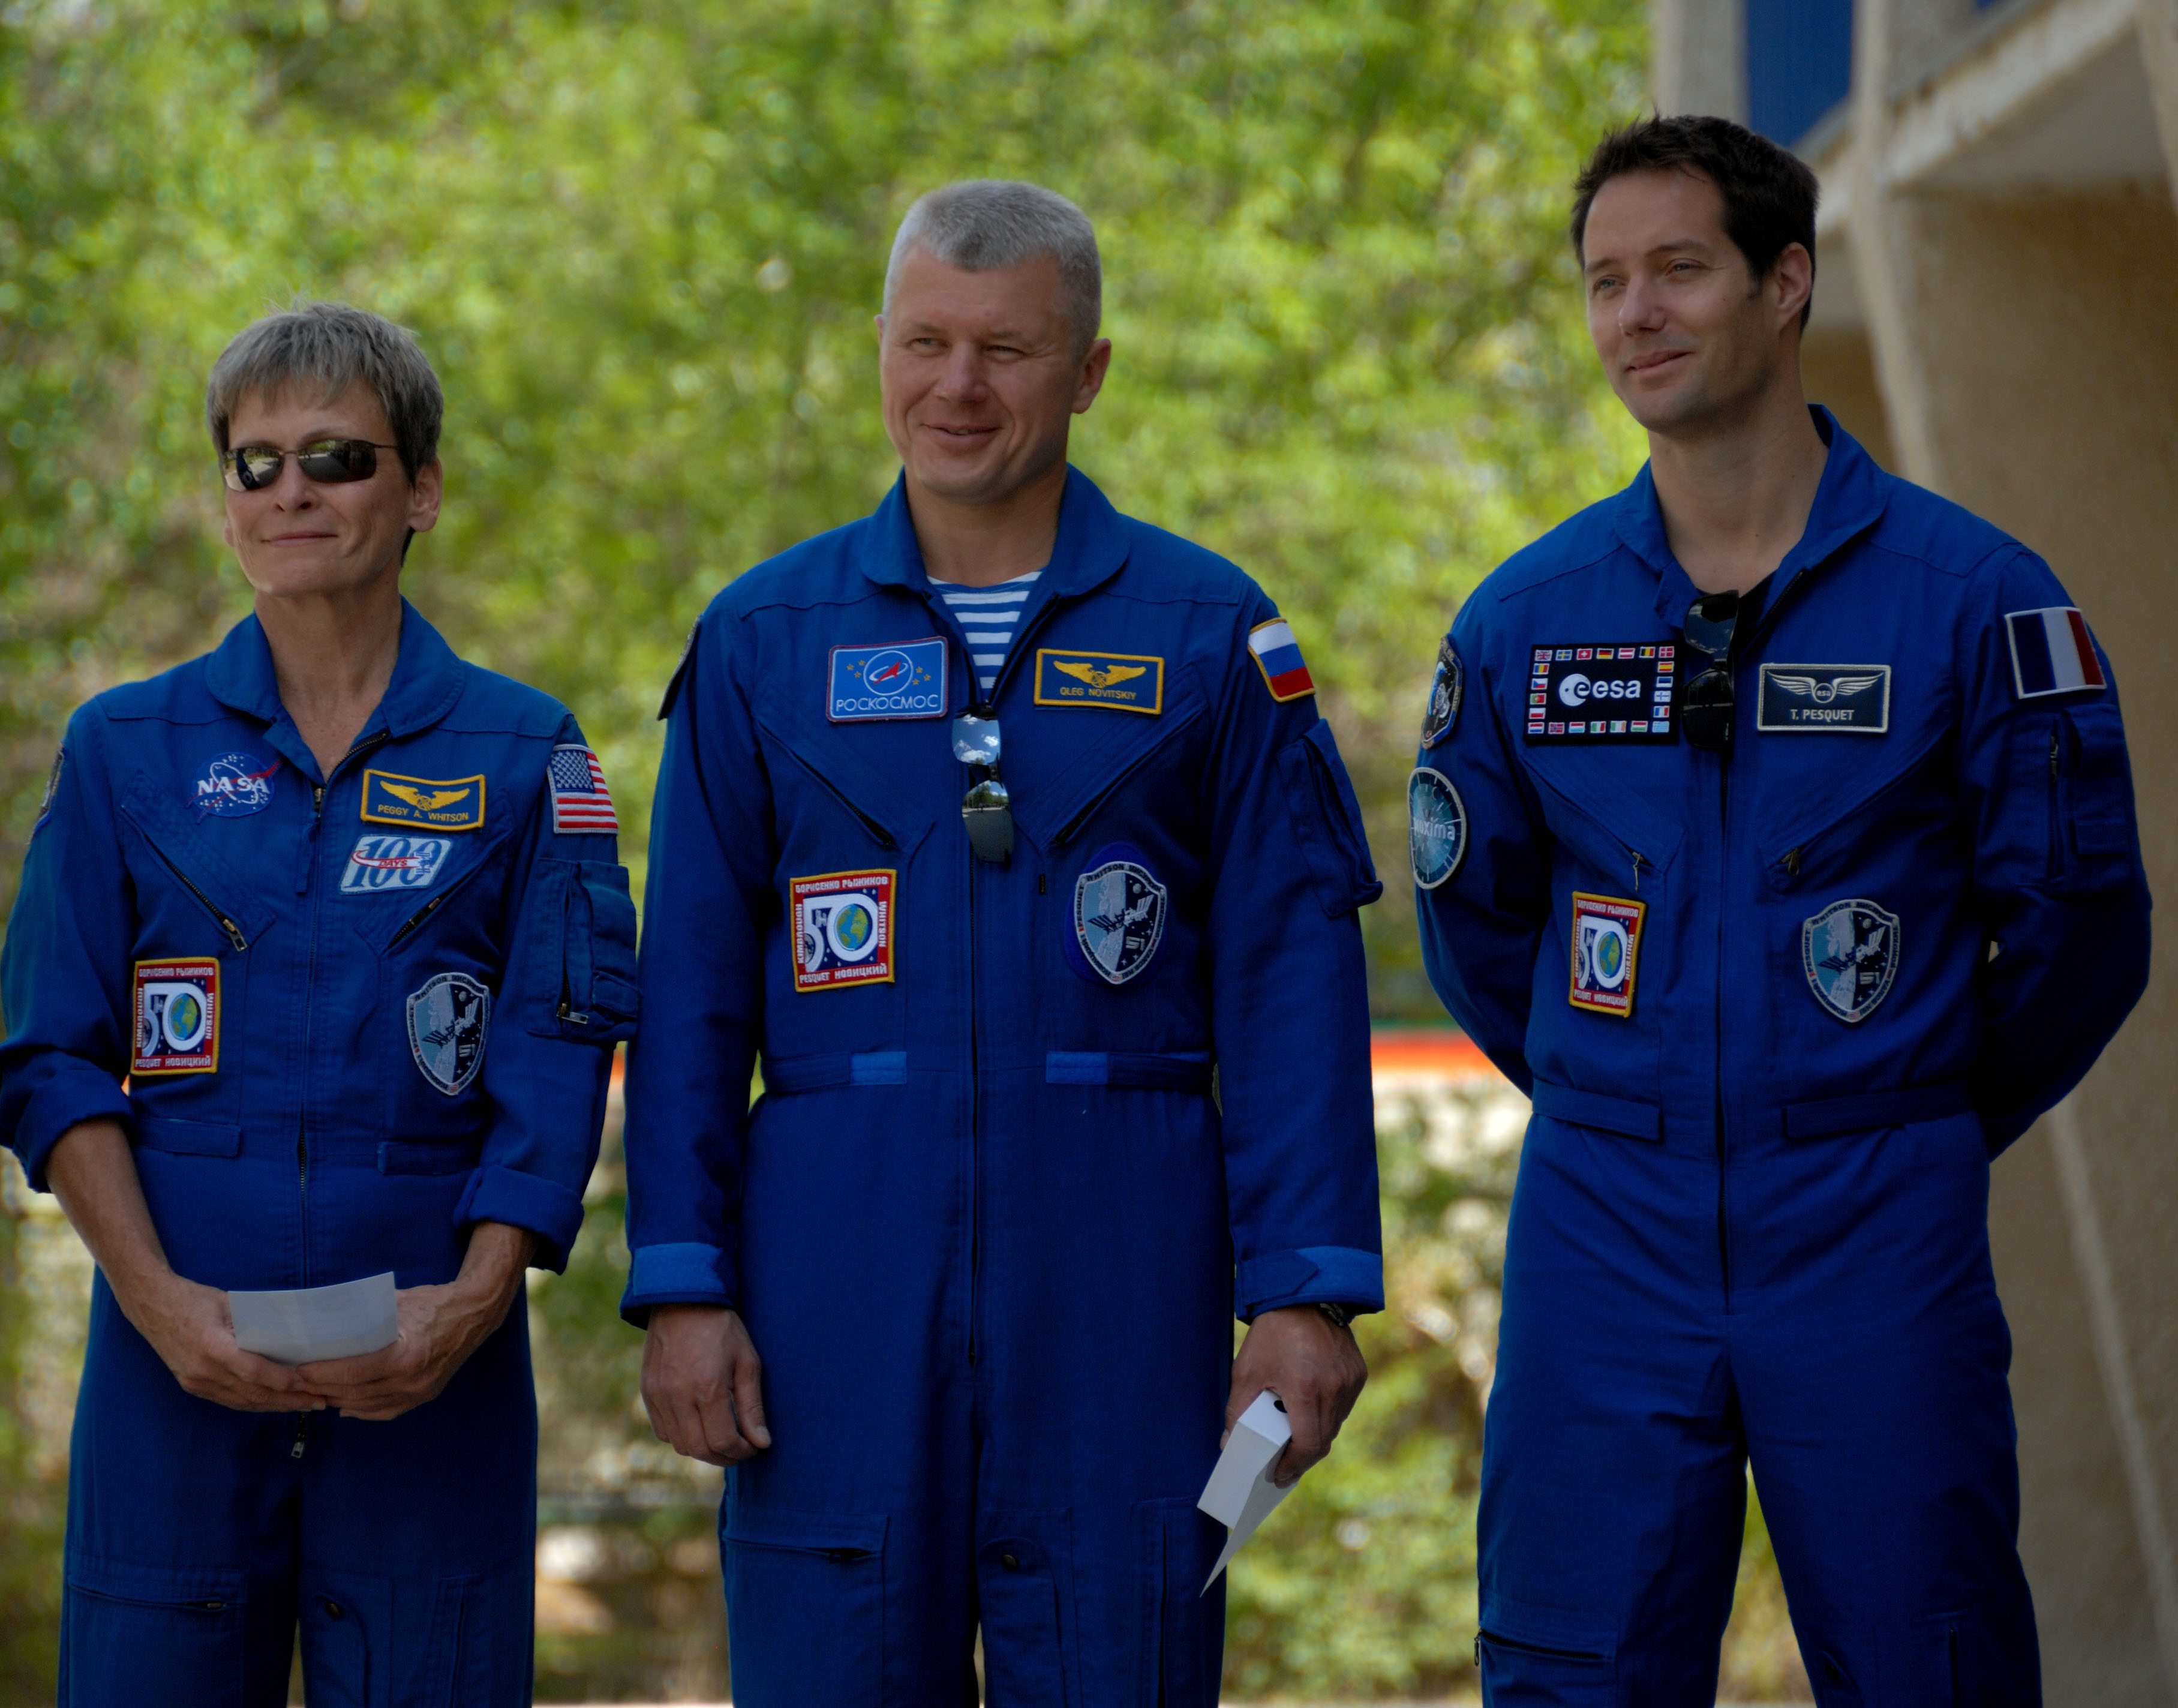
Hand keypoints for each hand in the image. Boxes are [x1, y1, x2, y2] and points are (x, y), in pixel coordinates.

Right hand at [124, 1270, 325, 1412]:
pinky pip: (229, 1400)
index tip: (307, 1383)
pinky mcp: (192, 1386)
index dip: (282, 1381)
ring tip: (304, 1405)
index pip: (254, 1372)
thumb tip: (293, 1334)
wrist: (151, 1307)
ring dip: (275, 1406)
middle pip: (252, 1393)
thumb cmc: (195, 1299)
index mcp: (212, 1346)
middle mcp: (202, 1370)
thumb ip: (257, 1322)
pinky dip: (254, 1403)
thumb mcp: (229, 1304)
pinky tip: (275, 1403)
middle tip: (318, 1402)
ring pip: (242, 1401)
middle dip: (288, 1400)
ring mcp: (195, 1382)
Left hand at [298, 1222, 535, 1421]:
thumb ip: (364, 1315)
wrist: (475, 1313)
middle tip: (299, 1381)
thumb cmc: (433, 1303)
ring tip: (315, 1391)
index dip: (323, 1374)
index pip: (353, 1372)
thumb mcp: (396, 1303)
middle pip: (356, 1392)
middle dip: (323, 1388)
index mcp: (407, 1354)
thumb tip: (325, 1318)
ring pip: (367, 1405)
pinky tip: (344, 1405)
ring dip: (338, 1400)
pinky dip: (362, 1409)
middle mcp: (414, 1379)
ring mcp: (421, 1391)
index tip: (300, 1369)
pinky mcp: (425, 1396)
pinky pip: (385, 1410)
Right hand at [642, 1304, 771, 1466]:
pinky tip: (698, 1424)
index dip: (742, 1451)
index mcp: (707, 1388)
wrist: (683, 1300)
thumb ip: (752, 1406)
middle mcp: (678, 1396)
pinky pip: (662, 1431)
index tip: (754, 1446)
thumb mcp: (747, 1361)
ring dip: (702, 1448)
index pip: (723, 1441)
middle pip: (699, 1450)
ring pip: (679, 1445)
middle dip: (724, 1456)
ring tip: (721, 1437)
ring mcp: (659, 1395)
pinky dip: (681, 1436)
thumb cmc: (722, 1328)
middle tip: (740, 1448)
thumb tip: (762, 1443)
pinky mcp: (647, 1392)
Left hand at [1226, 1304, 1367, 1486]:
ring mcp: (1351, 1382)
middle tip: (1284, 1465)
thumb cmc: (1272, 1334)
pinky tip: (1310, 1410)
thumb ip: (1237, 1411)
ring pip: (1335, 1426)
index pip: (1306, 1445)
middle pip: (1323, 1442)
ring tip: (1293, 1439)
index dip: (1292, 1466)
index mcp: (1306, 1389)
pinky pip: (1344, 1407)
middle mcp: (1335, 1389)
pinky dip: (1327, 1415)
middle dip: (1302, 1458)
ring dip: (1316, 1436)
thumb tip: (1230, 1444)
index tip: (1278, 1476)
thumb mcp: (1246, 1371)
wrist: (1305, 1295)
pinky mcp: (1359, 1374)